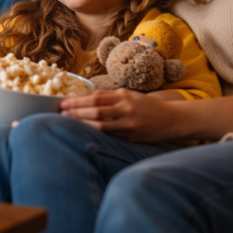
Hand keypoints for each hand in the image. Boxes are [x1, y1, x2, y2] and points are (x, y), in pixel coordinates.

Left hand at [59, 89, 181, 142]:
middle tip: (60, 112)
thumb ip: (110, 98)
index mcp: (123, 95)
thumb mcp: (130, 96)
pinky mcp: (132, 136)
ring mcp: (129, 123)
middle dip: (76, 111)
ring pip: (101, 123)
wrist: (172, 119)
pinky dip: (96, 133)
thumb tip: (86, 99)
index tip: (64, 102)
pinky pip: (110, 135)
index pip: (96, 96)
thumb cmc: (147, 106)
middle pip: (95, 109)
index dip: (78, 100)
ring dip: (82, 123)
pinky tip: (85, 133)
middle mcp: (125, 107)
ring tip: (68, 122)